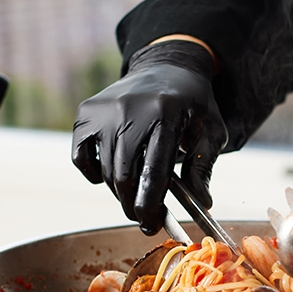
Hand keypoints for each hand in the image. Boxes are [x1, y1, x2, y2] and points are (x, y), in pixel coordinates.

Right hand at [72, 40, 227, 234]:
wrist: (167, 66)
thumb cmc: (192, 105)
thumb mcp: (210, 131)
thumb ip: (203, 166)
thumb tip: (202, 204)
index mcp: (165, 113)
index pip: (153, 171)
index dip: (151, 204)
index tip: (152, 225)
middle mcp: (129, 109)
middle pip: (124, 177)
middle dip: (133, 206)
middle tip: (144, 219)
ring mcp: (104, 110)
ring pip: (105, 171)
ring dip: (120, 192)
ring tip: (136, 193)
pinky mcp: (86, 112)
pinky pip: (82, 158)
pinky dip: (94, 174)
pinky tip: (112, 172)